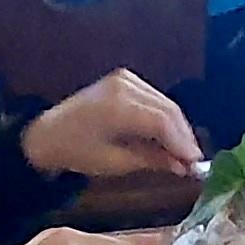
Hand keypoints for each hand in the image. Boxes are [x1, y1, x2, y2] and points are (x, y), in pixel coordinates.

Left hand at [21, 70, 202, 185]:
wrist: (48, 133)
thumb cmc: (76, 151)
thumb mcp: (115, 162)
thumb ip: (152, 159)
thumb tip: (183, 165)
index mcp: (117, 107)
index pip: (162, 121)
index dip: (183, 143)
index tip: (196, 163)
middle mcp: (123, 86)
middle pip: (168, 110)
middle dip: (184, 136)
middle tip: (195, 161)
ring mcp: (124, 79)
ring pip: (164, 104)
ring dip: (177, 128)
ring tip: (185, 153)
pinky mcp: (125, 79)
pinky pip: (154, 99)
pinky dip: (165, 118)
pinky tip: (170, 137)